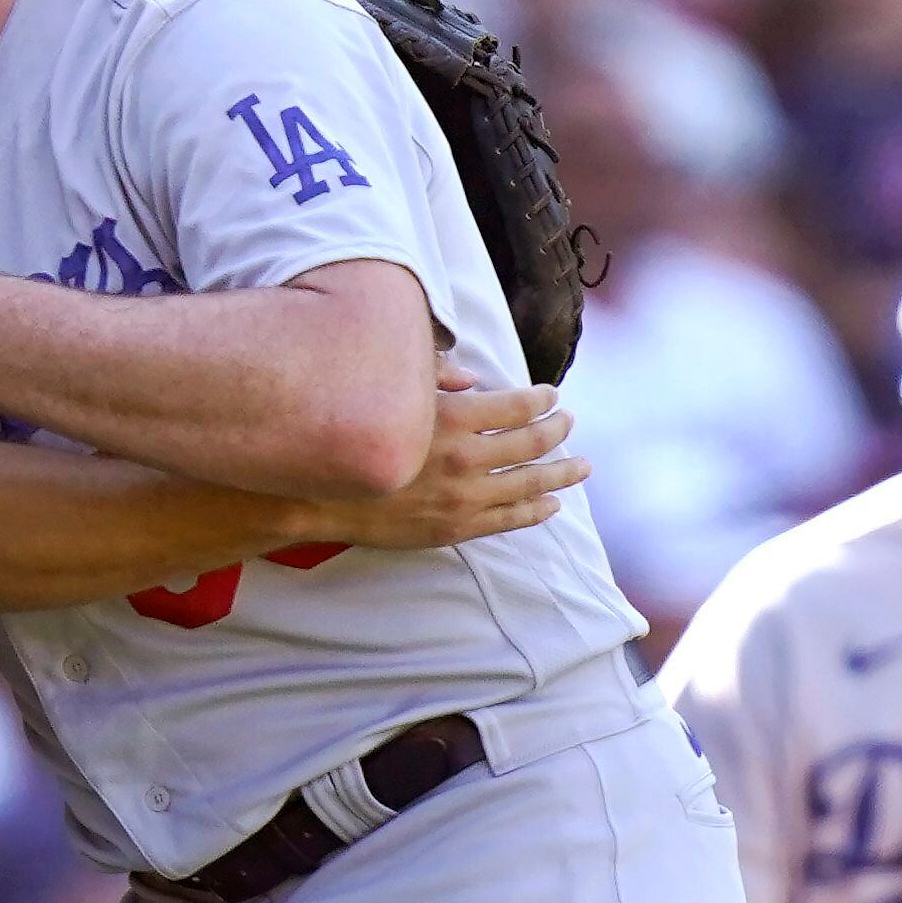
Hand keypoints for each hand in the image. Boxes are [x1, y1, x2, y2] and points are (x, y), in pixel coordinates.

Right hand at [316, 366, 589, 549]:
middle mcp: (466, 458)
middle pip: (532, 442)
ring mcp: (464, 497)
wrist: (318, 495)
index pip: (517, 406)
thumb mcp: (387, 390)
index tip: (551, 394)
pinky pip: (509, 520)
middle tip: (570, 421)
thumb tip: (473, 375)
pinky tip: (552, 504)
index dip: (541, 398)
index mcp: (452, 418)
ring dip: (562, 473)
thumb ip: (433, 375)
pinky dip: (537, 511)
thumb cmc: (351, 433)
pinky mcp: (456, 527)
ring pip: (531, 484)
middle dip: (558, 429)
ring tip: (582, 466)